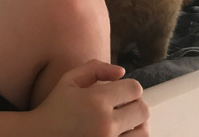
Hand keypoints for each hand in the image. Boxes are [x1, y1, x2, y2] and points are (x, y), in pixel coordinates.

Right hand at [33, 59, 149, 136]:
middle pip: (143, 110)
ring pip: (143, 133)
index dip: (129, 87)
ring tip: (121, 122)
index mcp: (96, 101)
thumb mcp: (69, 80)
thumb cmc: (55, 107)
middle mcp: (106, 124)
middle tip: (121, 105)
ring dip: (136, 125)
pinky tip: (117, 133)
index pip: (134, 88)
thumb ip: (95, 68)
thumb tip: (121, 71)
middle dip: (134, 104)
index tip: (119, 91)